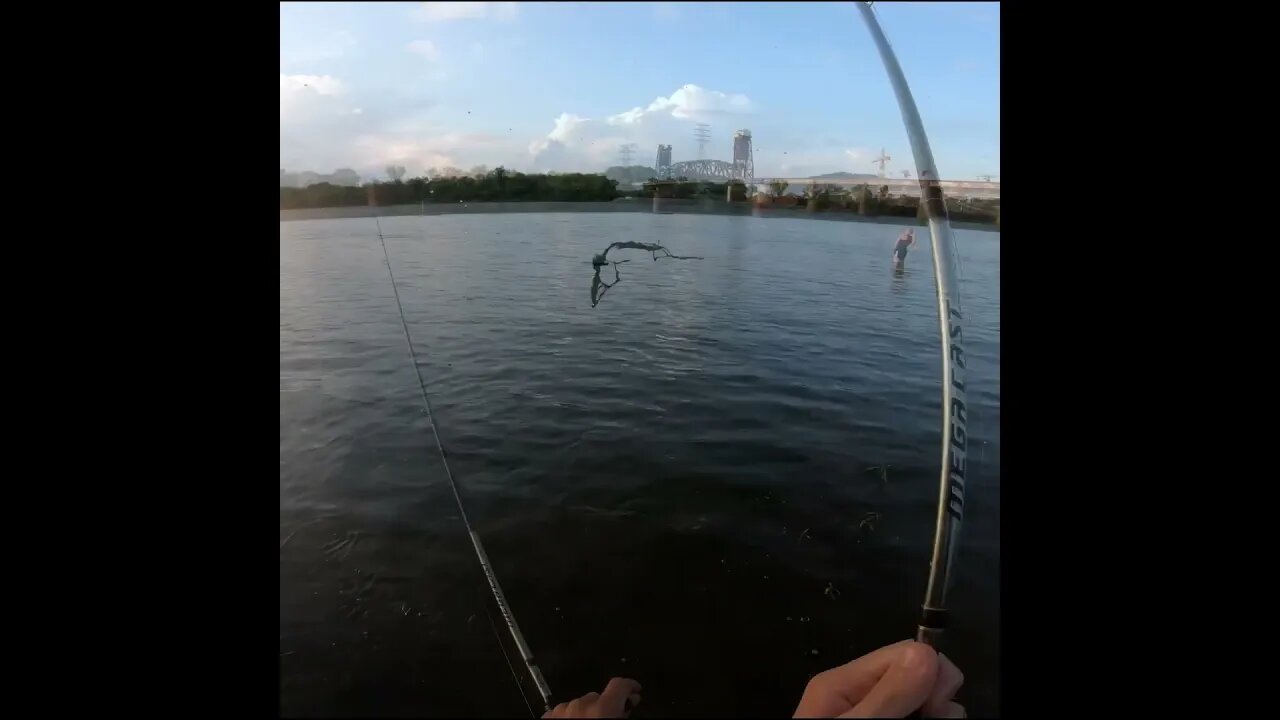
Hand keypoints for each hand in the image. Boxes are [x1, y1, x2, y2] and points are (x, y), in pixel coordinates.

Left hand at [543, 677, 641, 717]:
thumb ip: (623, 712)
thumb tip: (630, 702)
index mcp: (602, 709)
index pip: (620, 684)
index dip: (630, 685)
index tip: (634, 689)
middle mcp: (581, 705)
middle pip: (597, 696)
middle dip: (603, 706)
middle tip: (607, 718)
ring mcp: (562, 710)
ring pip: (578, 704)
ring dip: (585, 713)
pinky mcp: (548, 717)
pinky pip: (561, 712)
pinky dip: (567, 717)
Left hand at [793, 640, 963, 717]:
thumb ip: (887, 694)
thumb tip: (924, 652)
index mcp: (842, 682)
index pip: (902, 652)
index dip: (929, 673)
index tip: (934, 706)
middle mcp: (861, 694)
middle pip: (919, 675)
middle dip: (937, 695)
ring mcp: (878, 712)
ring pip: (928, 698)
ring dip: (941, 713)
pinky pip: (925, 714)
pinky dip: (934, 718)